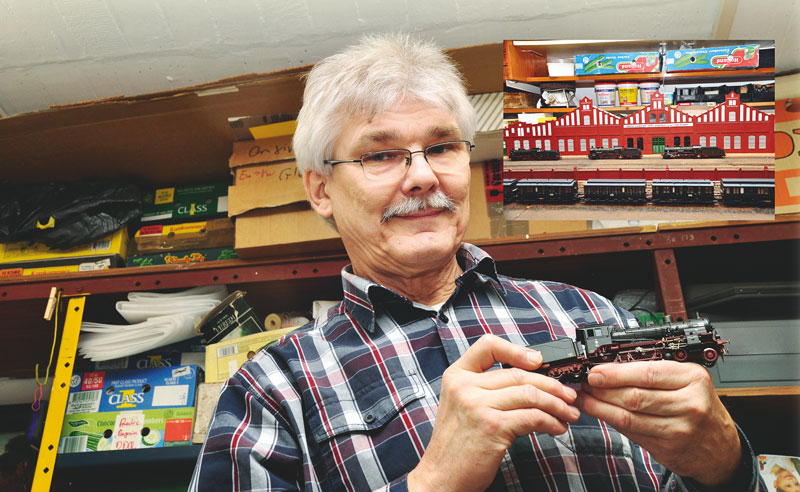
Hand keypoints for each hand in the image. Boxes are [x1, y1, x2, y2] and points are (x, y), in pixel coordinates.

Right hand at [408, 334, 580, 491]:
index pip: (487, 346)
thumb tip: (529, 379)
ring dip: (556, 404)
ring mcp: (478, 405)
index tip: (539, 361)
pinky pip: (532, 417)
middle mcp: (465, 386)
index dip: (516, 350)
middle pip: (518, 374)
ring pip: (530, 394)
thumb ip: (484, 388)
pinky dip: (551, 421)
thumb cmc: (456, 445)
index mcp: (456, 376)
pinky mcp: (493, 426)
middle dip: (551, 384)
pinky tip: (557, 427)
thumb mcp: (461, 405)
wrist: (441, 476)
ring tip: (568, 413)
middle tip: (568, 395)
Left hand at [575, 361, 740, 486]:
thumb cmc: (699, 406)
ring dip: (601, 406)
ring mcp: (679, 429)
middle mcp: (689, 404)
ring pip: (629, 416)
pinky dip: (611, 421)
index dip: (615, 373)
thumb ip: (654, 373)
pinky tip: (600, 413)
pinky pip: (632, 432)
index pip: (647, 373)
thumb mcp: (686, 381)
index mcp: (693, 378)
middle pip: (635, 396)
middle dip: (603, 389)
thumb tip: (610, 368)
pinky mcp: (668, 448)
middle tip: (586, 384)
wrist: (719, 446)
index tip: (595, 372)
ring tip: (586, 399)